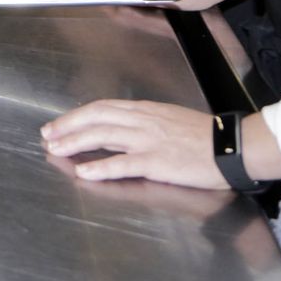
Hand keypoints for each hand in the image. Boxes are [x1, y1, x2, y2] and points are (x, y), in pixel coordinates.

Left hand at [41, 100, 224, 188]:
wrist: (232, 147)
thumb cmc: (205, 136)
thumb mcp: (169, 118)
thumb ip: (144, 121)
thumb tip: (122, 126)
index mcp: (145, 110)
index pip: (102, 108)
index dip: (77, 115)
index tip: (58, 123)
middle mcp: (142, 121)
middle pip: (95, 118)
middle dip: (67, 125)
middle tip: (47, 135)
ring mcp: (148, 141)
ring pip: (103, 136)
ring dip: (75, 142)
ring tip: (56, 149)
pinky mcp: (157, 162)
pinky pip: (123, 164)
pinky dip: (101, 167)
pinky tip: (84, 172)